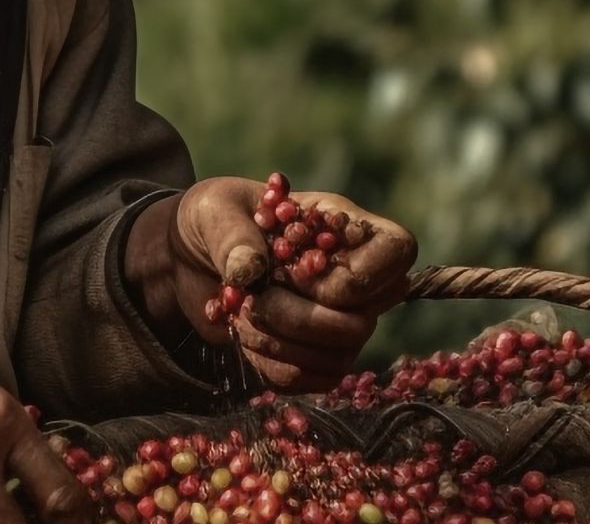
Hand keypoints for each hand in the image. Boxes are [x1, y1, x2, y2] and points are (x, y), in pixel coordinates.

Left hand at [125, 178, 416, 390]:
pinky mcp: (313, 354)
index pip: (399, 251)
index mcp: (343, 225)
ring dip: (281, 341)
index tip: (302, 273)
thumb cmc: (213, 219)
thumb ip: (232, 236)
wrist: (190, 259)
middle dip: (300, 317)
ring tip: (242, 311)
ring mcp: (339, 318)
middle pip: (364, 319)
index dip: (359, 277)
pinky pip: (310, 380)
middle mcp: (354, 274)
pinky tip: (245, 334)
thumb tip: (250, 272)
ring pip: (339, 356)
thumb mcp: (213, 210)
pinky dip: (270, 364)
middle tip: (256, 297)